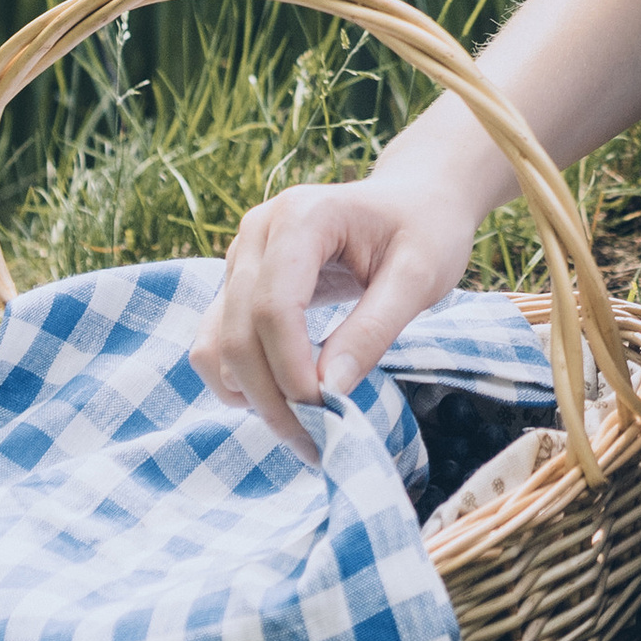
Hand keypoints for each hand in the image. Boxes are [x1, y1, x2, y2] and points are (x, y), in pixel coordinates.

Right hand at [191, 179, 476, 457]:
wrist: (414, 199)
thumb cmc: (425, 229)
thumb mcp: (420, 276)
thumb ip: (374, 329)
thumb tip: (327, 392)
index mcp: (301, 217)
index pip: (273, 308)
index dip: (292, 370)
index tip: (329, 412)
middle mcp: (256, 233)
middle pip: (238, 334)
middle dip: (273, 398)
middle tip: (319, 442)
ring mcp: (240, 258)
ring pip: (217, 346)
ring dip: (251, 397)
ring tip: (304, 427)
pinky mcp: (237, 285)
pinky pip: (215, 344)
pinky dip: (239, 382)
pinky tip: (284, 401)